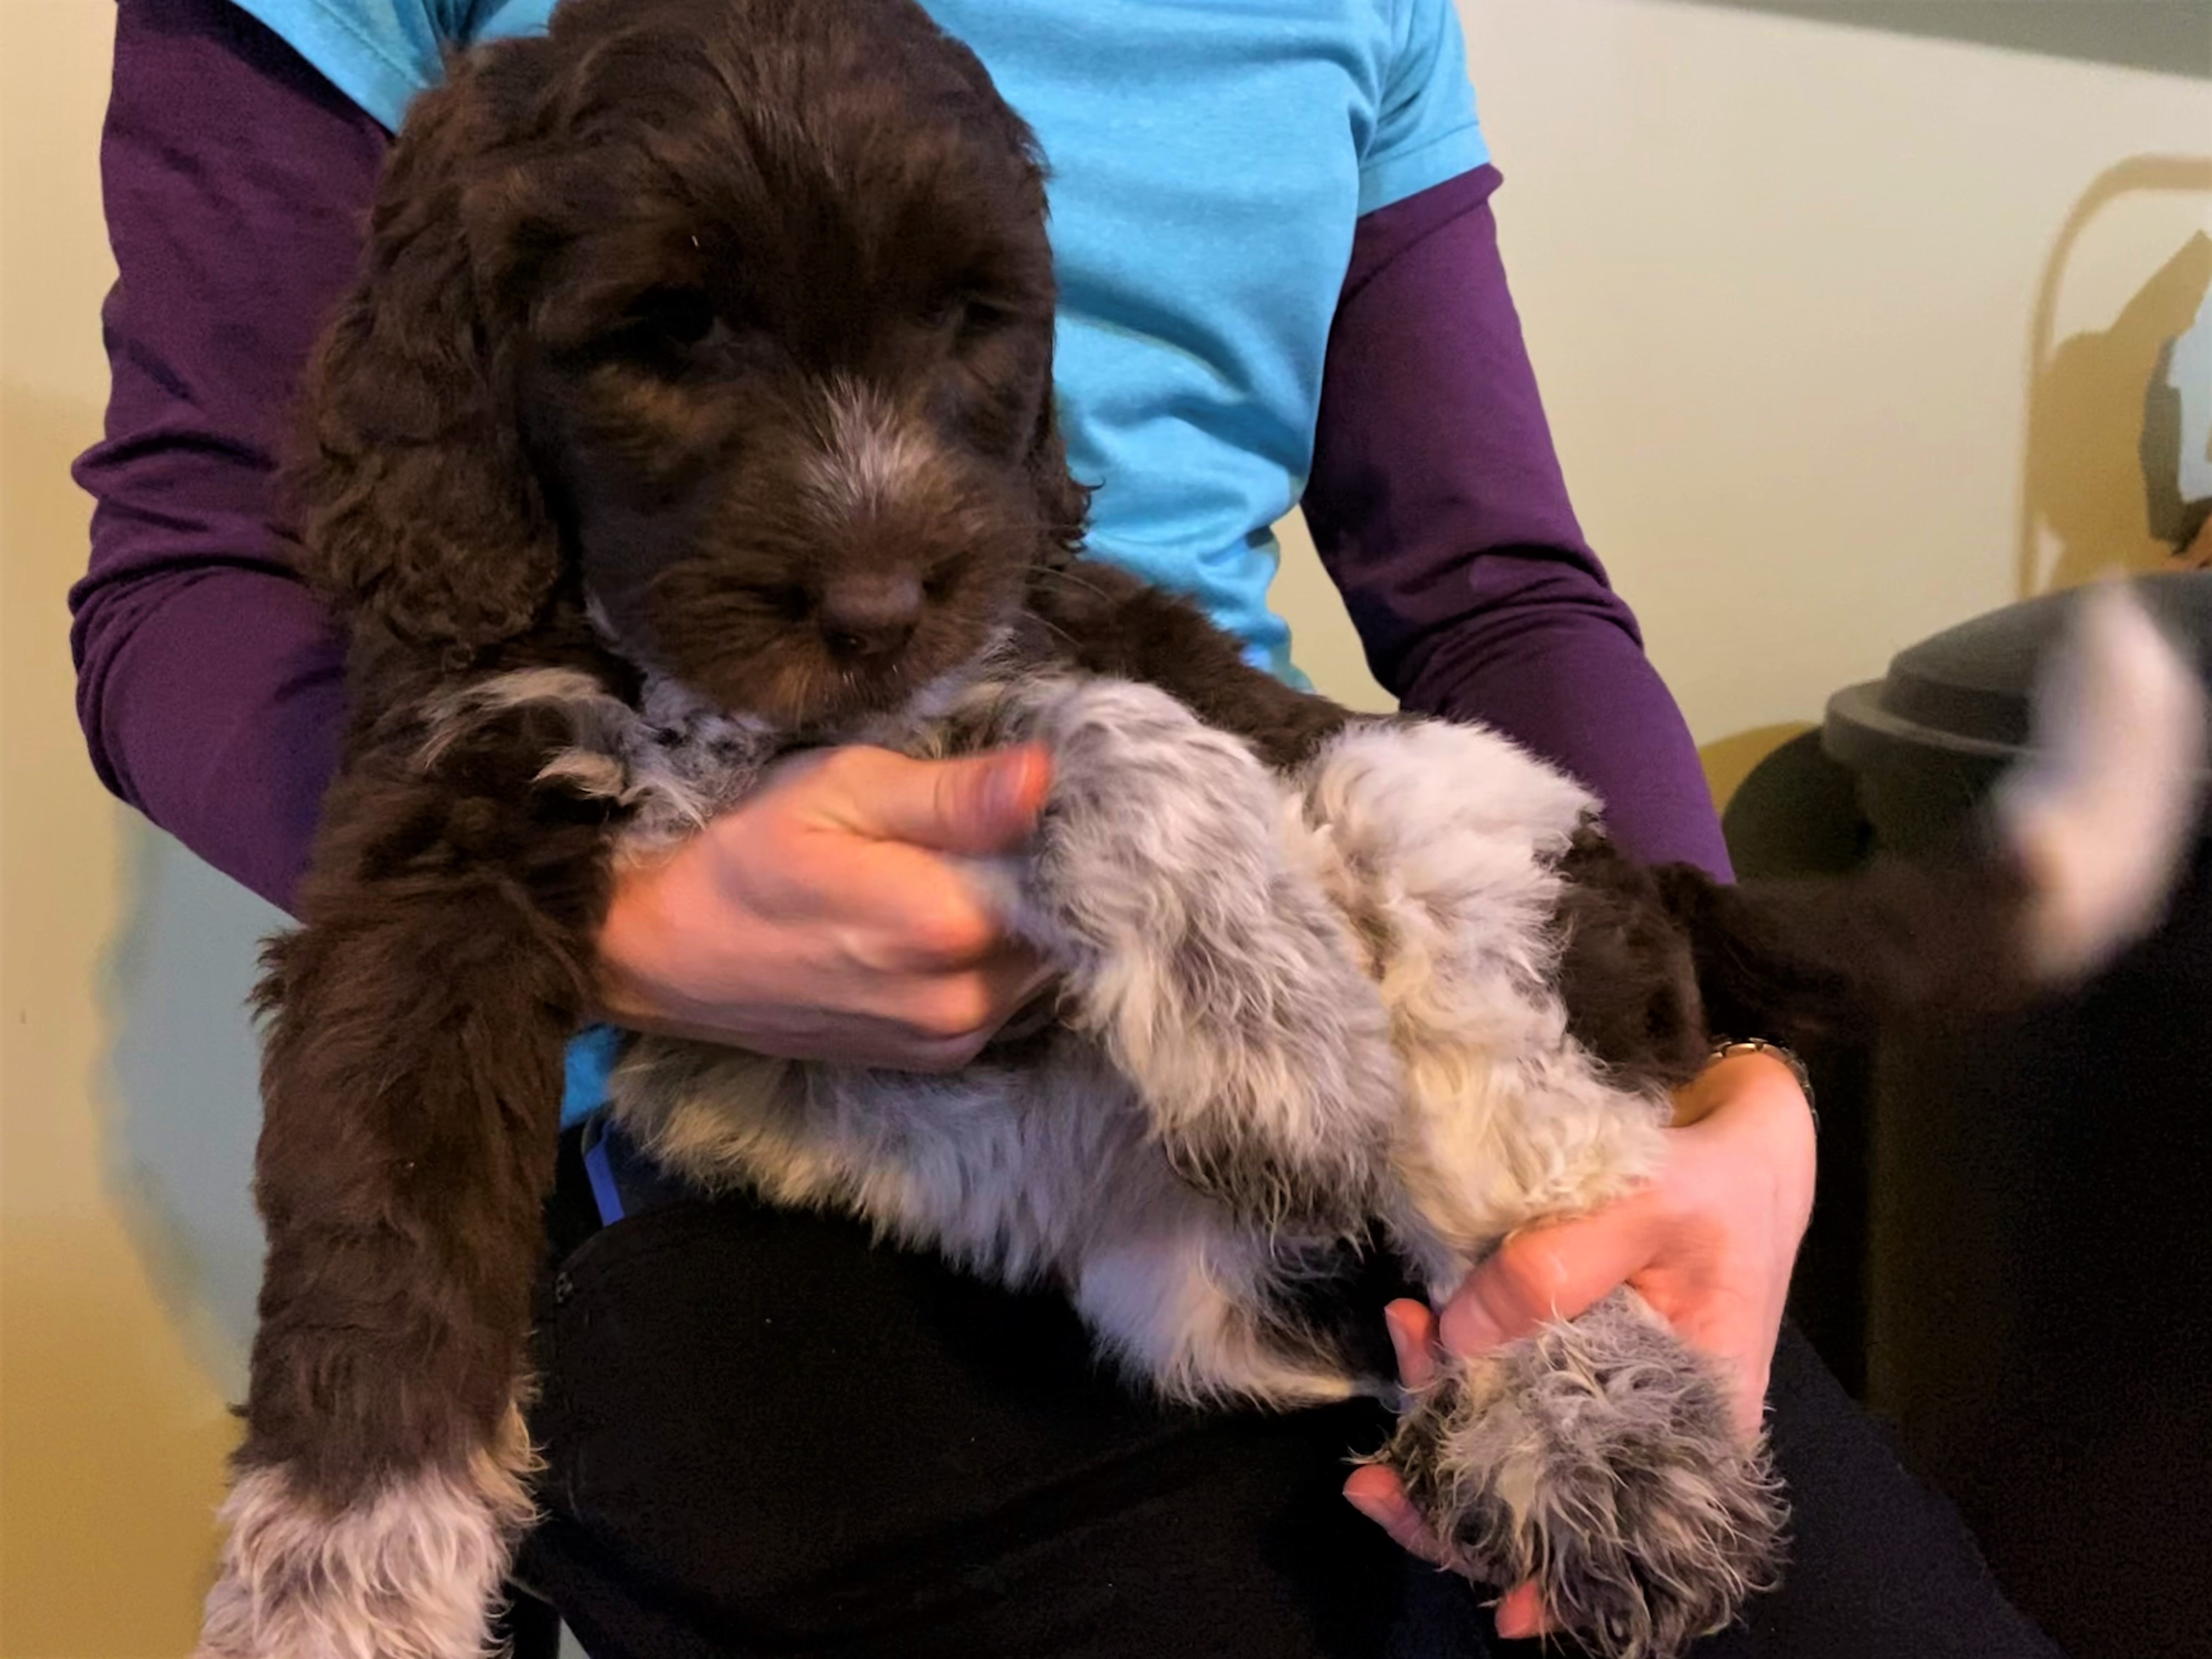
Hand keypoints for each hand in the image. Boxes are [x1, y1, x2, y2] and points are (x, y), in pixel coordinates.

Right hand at [595, 744, 1056, 1069]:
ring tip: (967, 873)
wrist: (664, 954)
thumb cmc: (746, 854)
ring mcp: (947, 1039)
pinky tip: (948, 924)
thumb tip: (1045, 775)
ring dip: (1022, 925)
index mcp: (945, 924)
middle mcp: (959, 999)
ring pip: (1035, 970)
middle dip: (1048, 882)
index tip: (1046, 799)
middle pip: (1061, 930)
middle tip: (997, 829)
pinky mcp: (933, 1059)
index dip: (1067, 834)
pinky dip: (993, 963)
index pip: (1068, 876)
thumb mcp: (841, 790)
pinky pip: (1002, 1003)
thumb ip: (952, 793)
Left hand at [1342, 1050, 1815, 1638]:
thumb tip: (1460, 1334)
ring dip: (1438, 1411)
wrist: (1734, 1143)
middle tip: (1376, 1481)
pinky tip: (1415, 1319)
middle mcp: (1642, 1429)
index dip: (1565, 1578)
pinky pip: (1494, 1377)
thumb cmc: (1720, 1184)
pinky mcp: (1558, 1347)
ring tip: (1404, 1332)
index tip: (1508, 1610)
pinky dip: (1447, 1361)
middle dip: (1453, 1501)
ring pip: (1503, 1438)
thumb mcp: (1655, 1206)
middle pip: (1544, 1501)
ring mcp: (1593, 1391)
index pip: (1632, 1532)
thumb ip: (1558, 1266)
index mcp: (1698, 1429)